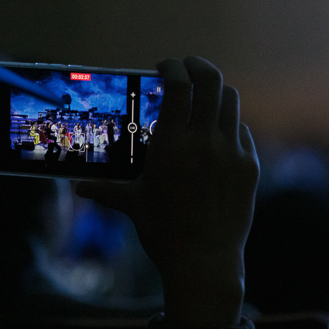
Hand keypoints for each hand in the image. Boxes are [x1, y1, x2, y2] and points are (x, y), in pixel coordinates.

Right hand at [77, 57, 258, 326]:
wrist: (203, 262)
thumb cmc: (162, 232)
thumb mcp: (132, 204)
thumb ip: (106, 190)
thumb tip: (79, 189)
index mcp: (172, 144)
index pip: (178, 85)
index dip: (173, 67)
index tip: (165, 66)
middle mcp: (204, 141)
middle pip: (212, 81)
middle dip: (198, 67)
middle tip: (188, 68)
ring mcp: (231, 152)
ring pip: (231, 102)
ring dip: (216, 92)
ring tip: (205, 97)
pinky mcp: (249, 166)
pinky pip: (242, 133)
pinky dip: (229, 126)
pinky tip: (218, 137)